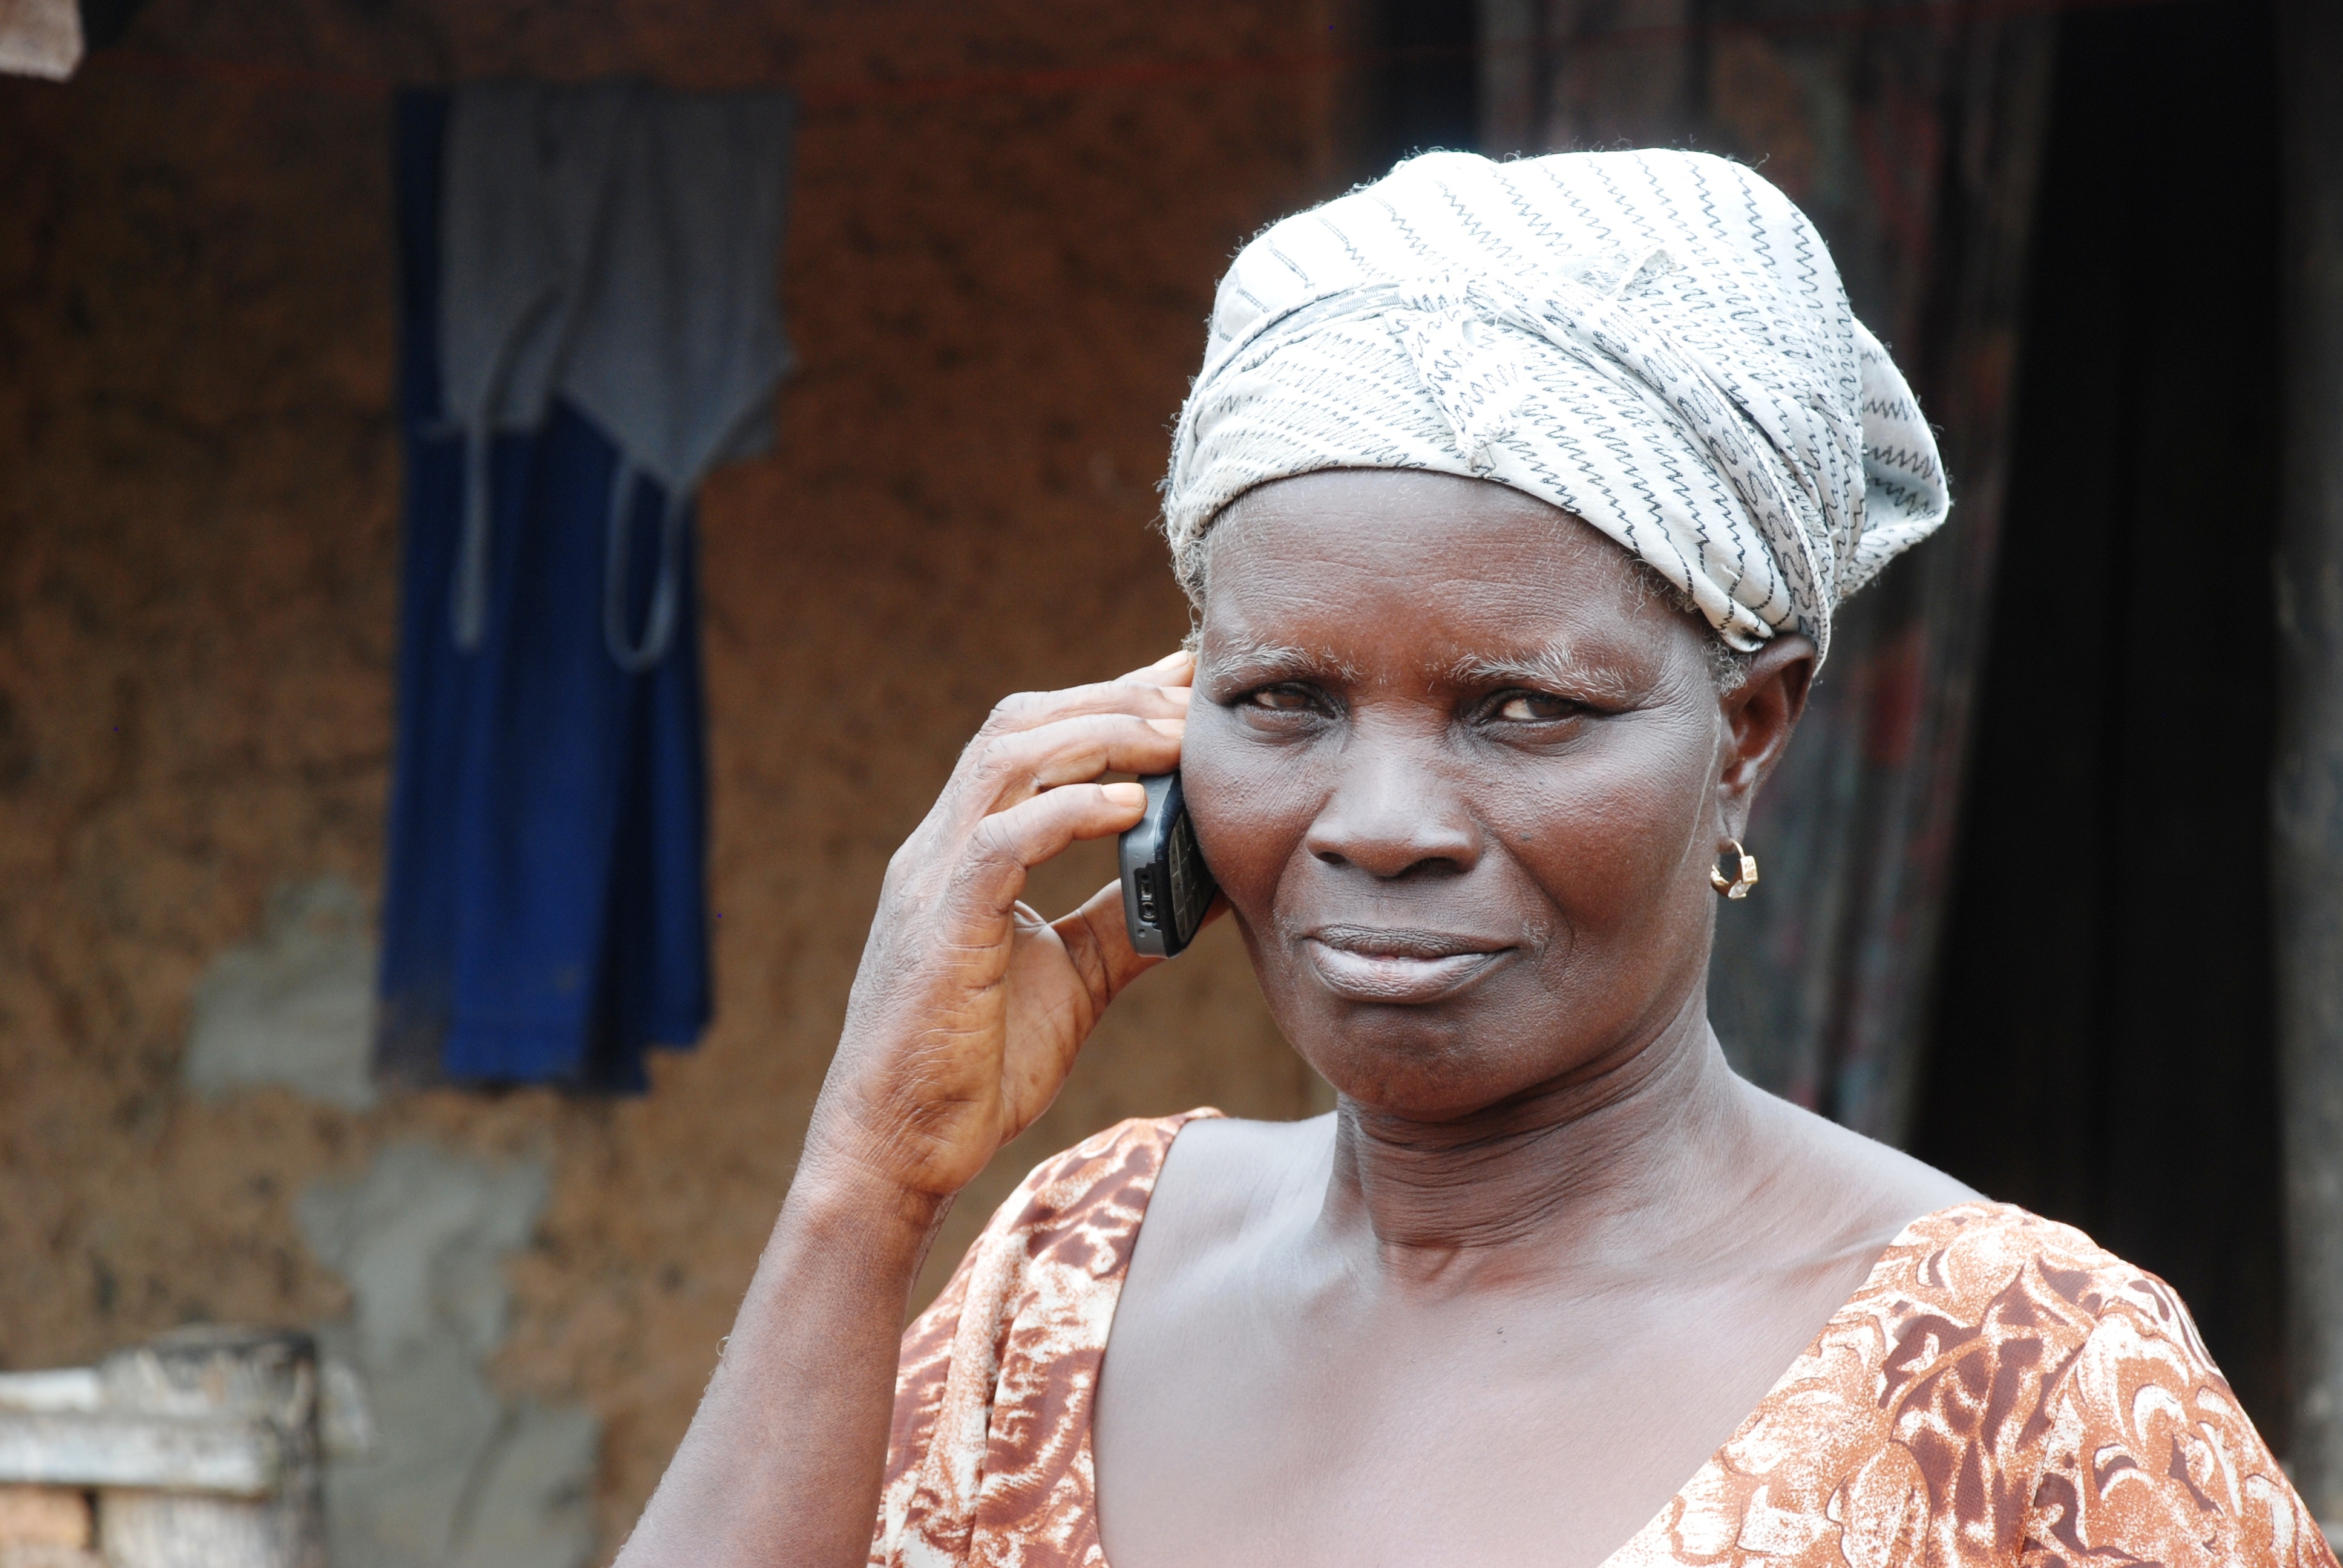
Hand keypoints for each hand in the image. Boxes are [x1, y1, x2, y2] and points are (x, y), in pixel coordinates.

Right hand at [803, 651, 1194, 1204]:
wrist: (898, 1152)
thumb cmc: (974, 1069)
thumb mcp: (1074, 979)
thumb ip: (1125, 923)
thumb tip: (1206, 889)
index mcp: (965, 854)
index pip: (1031, 742)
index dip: (1104, 699)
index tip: (1179, 683)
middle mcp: (941, 849)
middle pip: (1019, 725)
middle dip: (1110, 696)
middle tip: (1191, 693)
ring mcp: (933, 883)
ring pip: (1007, 760)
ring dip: (1100, 736)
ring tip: (1175, 738)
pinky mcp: (942, 929)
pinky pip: (1004, 841)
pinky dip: (1072, 811)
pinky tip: (1134, 808)